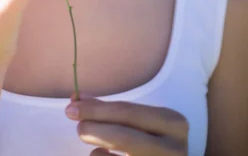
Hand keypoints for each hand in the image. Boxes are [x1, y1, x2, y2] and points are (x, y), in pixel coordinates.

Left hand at [65, 94, 188, 154]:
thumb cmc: (154, 141)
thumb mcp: (142, 123)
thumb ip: (110, 111)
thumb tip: (76, 98)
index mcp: (174, 123)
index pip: (128, 112)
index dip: (97, 109)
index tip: (73, 105)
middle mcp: (175, 148)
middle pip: (125, 136)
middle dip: (95, 128)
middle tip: (77, 125)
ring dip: (98, 149)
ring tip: (90, 141)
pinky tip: (100, 155)